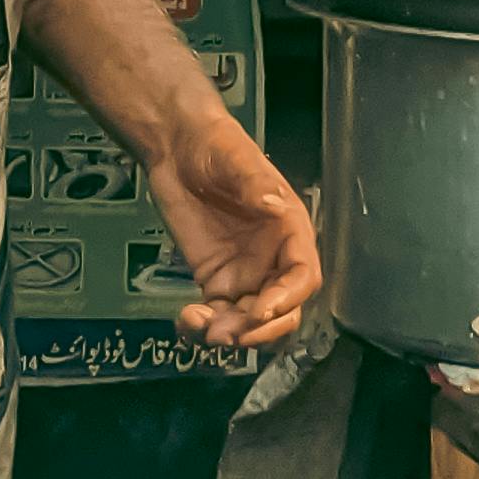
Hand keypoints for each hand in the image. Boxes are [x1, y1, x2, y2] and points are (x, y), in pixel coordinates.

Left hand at [146, 115, 320, 349]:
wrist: (175, 145)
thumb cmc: (214, 143)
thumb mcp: (235, 157)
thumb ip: (255, 183)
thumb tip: (274, 206)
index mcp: (289, 229)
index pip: (303, 276)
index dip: (288, 298)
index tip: (260, 309)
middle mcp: (272, 257)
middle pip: (282, 310)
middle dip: (260, 330)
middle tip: (227, 333)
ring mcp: (244, 272)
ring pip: (249, 321)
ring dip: (231, 335)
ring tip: (202, 329)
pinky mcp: (215, 279)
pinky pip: (217, 316)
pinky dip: (204, 329)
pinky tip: (187, 322)